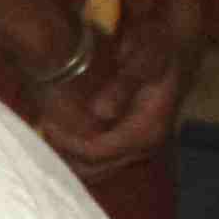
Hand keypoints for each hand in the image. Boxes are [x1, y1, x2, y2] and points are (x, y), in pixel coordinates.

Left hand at [26, 29, 182, 169]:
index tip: (46, 124)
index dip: (69, 143)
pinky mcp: (133, 141)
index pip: (99, 151)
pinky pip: (103, 159)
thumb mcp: (143, 60)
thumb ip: (123, 86)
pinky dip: (80, 153)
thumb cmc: (158, 50)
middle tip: (40, 131)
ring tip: (46, 134)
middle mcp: (146, 145)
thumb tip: (101, 112)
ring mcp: (140, 146)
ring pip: (99, 168)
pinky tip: (61, 135)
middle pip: (97, 168)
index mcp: (148, 129)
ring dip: (71, 157)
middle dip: (66, 155)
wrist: (178, 49)